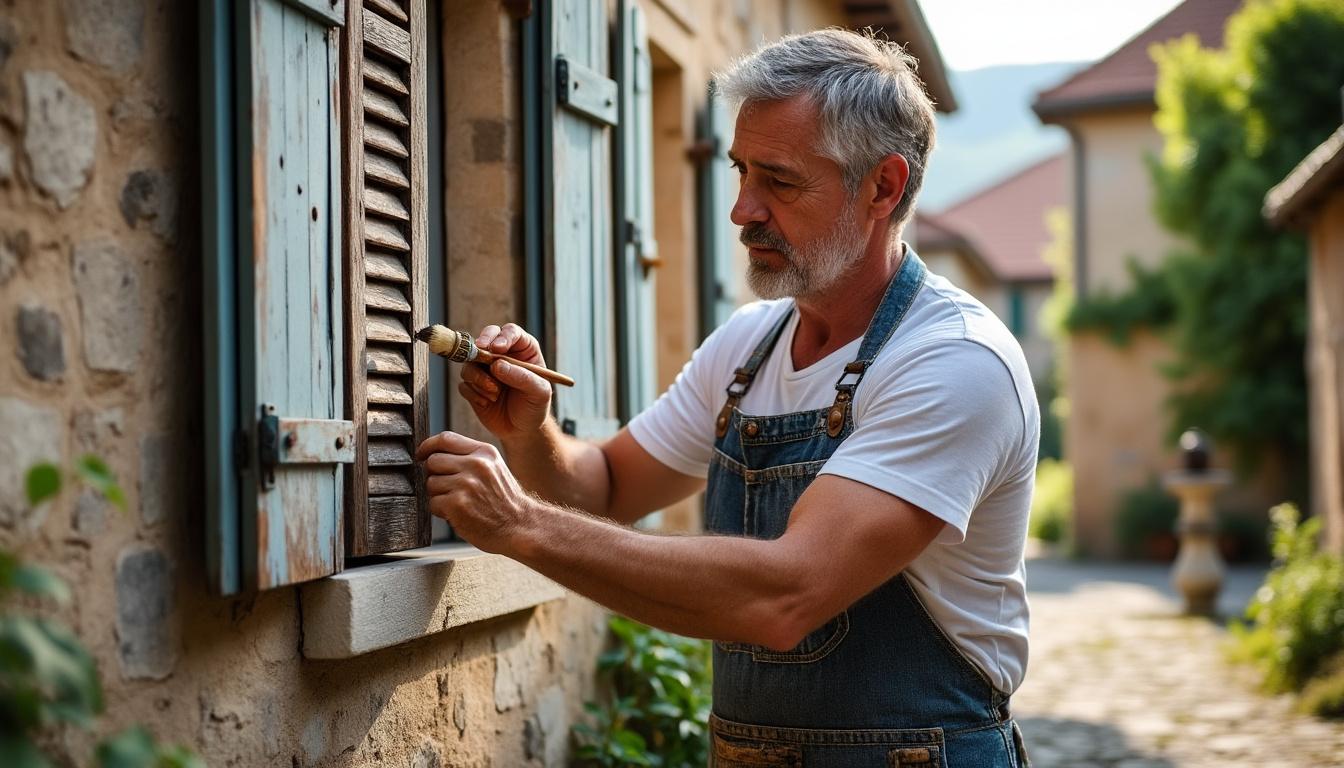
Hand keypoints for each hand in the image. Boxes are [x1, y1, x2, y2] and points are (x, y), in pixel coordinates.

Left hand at [416, 431, 533, 554]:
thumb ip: (469, 457)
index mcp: (484, 452)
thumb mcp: (494, 468)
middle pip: (433, 461)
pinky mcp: (457, 504)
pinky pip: (433, 503)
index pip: (445, 438)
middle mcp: (475, 464)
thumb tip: (434, 454)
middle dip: (435, 476)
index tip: (421, 455)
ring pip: (431, 483)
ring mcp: (466, 484)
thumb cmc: (504, 501)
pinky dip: (441, 511)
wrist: (520, 526)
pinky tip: (458, 514)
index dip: (428, 446)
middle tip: (449, 488)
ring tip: (458, 503)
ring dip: (438, 496)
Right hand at [458, 323, 552, 440]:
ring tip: (495, 394)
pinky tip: (487, 403)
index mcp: (523, 350)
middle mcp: (502, 355)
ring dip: (479, 379)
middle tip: (480, 352)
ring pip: (470, 363)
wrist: (524, 430)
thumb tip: (497, 365)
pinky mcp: (473, 386)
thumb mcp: (540, 393)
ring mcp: (485, 370)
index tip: (497, 348)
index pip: (511, 332)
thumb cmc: (535, 407)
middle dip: (480, 345)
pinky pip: (464, 384)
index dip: (502, 336)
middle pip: (485, 338)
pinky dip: (474, 394)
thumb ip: (523, 377)